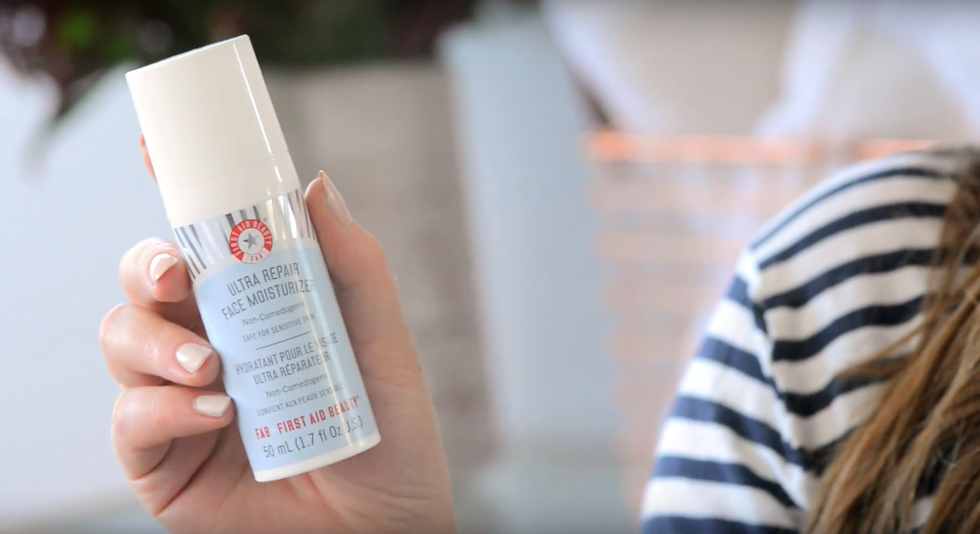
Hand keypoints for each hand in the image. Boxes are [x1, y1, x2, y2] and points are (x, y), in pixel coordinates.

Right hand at [99, 139, 455, 533]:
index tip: (155, 152)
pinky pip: (129, 417)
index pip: (204, 244)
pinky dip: (162, 407)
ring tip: (214, 368)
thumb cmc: (388, 434)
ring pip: (120, 339)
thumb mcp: (382, 344)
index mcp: (255, 310)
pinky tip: (214, 413)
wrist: (385, 525)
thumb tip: (316, 186)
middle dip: (148, 267)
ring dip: (156, 344)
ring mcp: (179, 400)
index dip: (174, 196)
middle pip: (145, 283)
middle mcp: (209, 345)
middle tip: (178, 276)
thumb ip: (353, 268)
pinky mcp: (163, 460)